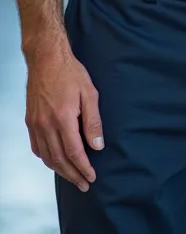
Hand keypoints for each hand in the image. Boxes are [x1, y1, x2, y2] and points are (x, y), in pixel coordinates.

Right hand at [25, 39, 103, 190]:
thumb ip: (93, 121)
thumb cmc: (70, 72)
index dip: (83, 168)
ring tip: (72, 176)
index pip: (74, 152)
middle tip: (84, 184)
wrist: (46, 58)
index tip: (92, 177)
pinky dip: (46, 158)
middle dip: (73, 175)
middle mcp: (46, 125)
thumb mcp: (89, 93)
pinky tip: (55, 160)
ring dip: (60, 170)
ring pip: (47, 156)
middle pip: (60, 159)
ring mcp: (36, 124)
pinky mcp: (30, 121)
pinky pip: (37, 147)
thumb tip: (97, 145)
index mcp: (63, 118)